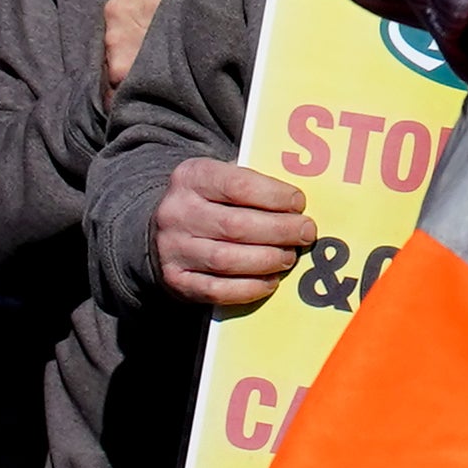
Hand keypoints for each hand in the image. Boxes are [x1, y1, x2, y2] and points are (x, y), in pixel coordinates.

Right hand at [154, 158, 313, 310]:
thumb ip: (255, 184)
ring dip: (267, 260)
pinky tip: (270, 281)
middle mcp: (176, 212)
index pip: (238, 185)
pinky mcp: (176, 281)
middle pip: (236, 225)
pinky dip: (250, 288)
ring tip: (289, 256)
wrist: (162, 231)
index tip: (299, 203)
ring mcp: (172, 249)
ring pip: (227, 260)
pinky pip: (217, 290)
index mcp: (191, 177)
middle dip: (280, 231)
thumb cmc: (209, 202)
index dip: (274, 196)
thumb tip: (297, 203)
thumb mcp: (222, 179)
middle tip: (306, 233)